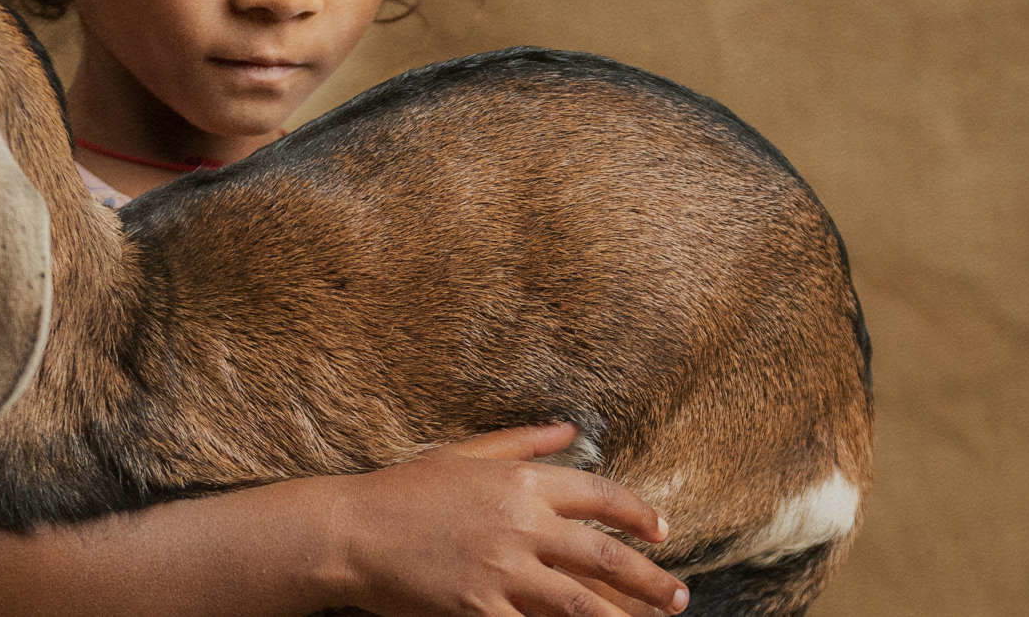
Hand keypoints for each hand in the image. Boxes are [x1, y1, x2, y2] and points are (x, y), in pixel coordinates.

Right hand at [326, 422, 688, 615]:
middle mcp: (520, 524)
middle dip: (649, 579)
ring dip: (622, 616)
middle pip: (604, 555)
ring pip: (581, 602)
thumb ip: (523, 442)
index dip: (637, 514)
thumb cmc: (403, 489)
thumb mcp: (464, 453)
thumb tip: (572, 430)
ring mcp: (501, 570)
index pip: (599, 496)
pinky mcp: (479, 608)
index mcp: (521, 482)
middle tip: (677, 597)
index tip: (661, 532)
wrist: (350, 530)